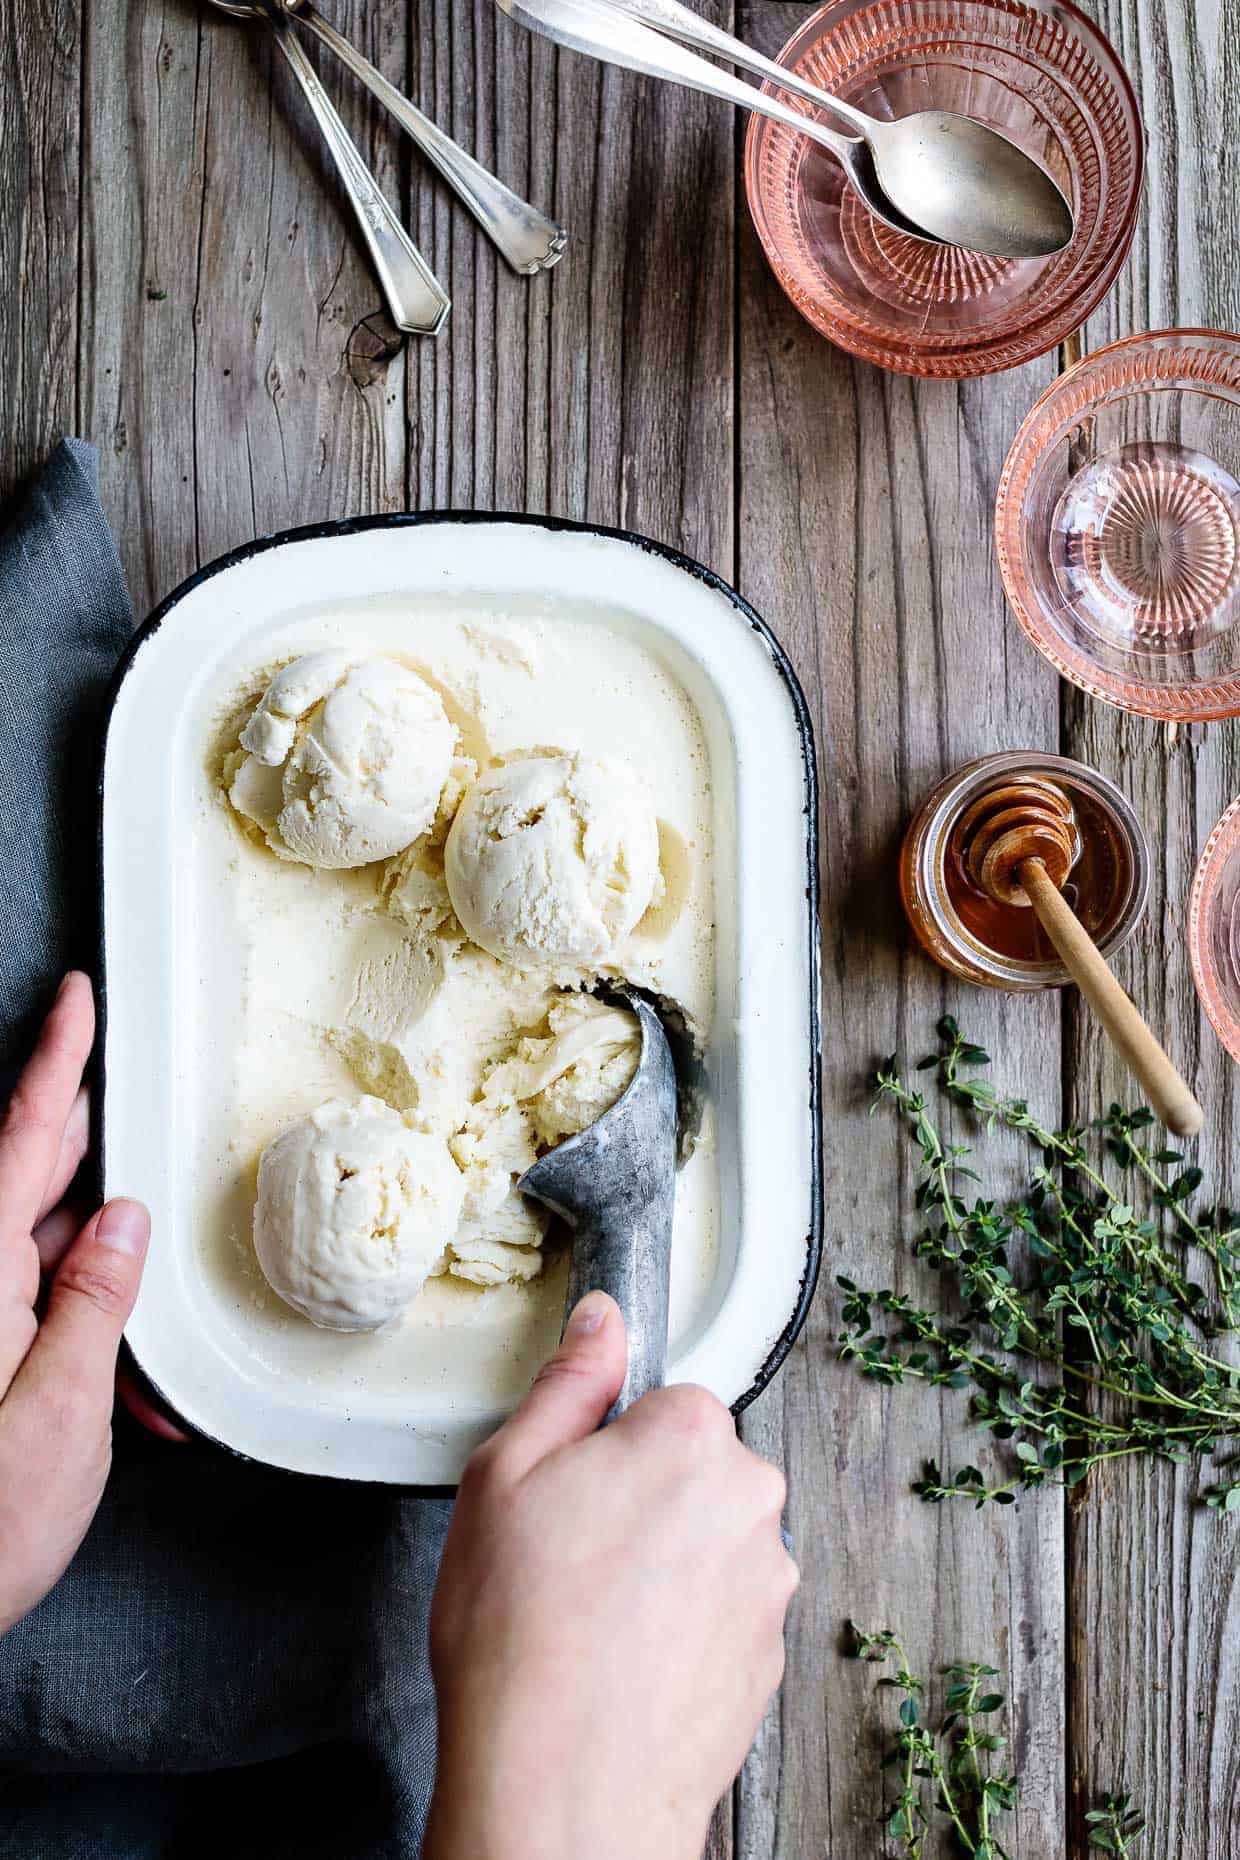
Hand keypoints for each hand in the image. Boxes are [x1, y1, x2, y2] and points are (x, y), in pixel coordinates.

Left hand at [0, 972, 150, 1634]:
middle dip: (77, 1150)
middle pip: (23, 1183)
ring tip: (143, 1319)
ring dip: (92, 1274)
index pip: (21, 1134)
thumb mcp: (62, 1408)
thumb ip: (95, 1300)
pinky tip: (123, 1385)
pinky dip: (75, 1330)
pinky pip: (23, 1314)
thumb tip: (120, 1220)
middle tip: (113, 1099)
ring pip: (31, 1257)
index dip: (56, 1059)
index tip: (74, 997)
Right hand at [423, 1292, 797, 1859]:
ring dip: (667, 1566)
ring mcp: (767, 1585)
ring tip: (594, 1620)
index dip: (610, 1444)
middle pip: (698, 1469)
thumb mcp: (503, 1475)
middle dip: (645, 1498)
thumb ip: (568, 1382)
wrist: (562, 1791)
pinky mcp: (769, 1657)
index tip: (574, 1486)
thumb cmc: (521, 1639)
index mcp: (691, 1440)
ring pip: (711, 1543)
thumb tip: (602, 1321)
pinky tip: (626, 1661)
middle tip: (572, 1555)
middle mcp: (750, 1503)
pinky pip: (722, 1612)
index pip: (668, 1401)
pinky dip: (683, 1628)